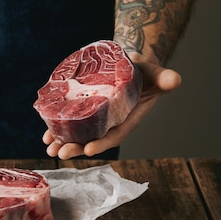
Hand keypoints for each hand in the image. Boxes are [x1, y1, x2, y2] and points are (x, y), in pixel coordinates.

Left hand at [42, 61, 181, 158]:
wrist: (132, 65)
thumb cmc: (146, 73)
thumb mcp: (157, 75)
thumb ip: (164, 79)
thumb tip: (174, 80)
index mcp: (127, 119)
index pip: (114, 135)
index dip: (102, 143)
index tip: (88, 149)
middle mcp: (110, 123)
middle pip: (92, 139)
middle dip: (76, 148)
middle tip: (61, 154)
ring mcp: (96, 118)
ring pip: (78, 135)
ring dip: (63, 143)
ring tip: (49, 150)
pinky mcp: (84, 110)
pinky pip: (70, 123)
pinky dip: (57, 130)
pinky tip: (46, 137)